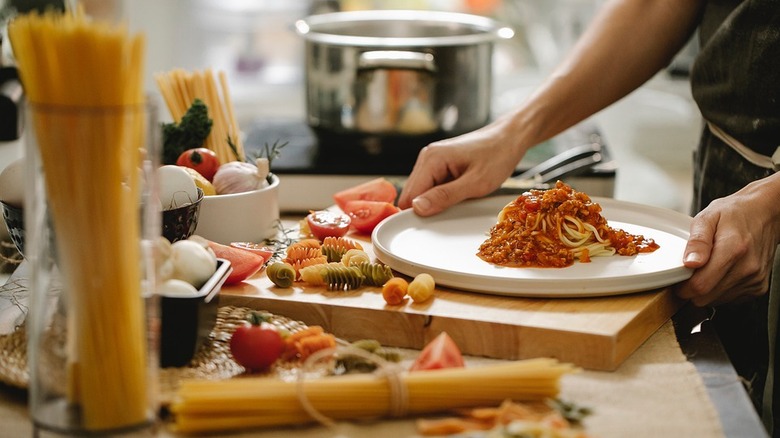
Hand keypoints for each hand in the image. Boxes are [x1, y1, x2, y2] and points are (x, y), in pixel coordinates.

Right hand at [398, 117, 524, 215]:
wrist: (510, 138)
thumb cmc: (497, 156)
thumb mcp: (476, 183)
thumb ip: (445, 196)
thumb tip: (417, 208)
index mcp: (431, 159)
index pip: (410, 196)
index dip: (419, 213)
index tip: (436, 224)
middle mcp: (427, 157)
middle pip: (412, 195)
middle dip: (428, 208)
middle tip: (453, 211)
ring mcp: (432, 160)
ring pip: (422, 192)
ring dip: (436, 202)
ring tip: (460, 199)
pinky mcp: (439, 165)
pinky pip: (432, 187)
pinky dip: (442, 195)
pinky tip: (459, 193)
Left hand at [676, 174, 779, 305]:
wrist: (764, 214)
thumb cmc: (735, 213)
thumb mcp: (708, 218)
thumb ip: (697, 241)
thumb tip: (689, 263)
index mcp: (732, 249)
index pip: (700, 285)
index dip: (682, 287)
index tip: (677, 280)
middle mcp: (747, 267)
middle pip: (706, 298)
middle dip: (691, 290)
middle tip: (690, 273)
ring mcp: (754, 279)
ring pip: (716, 301)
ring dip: (706, 290)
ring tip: (708, 268)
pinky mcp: (759, 287)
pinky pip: (730, 299)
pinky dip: (720, 290)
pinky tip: (721, 273)